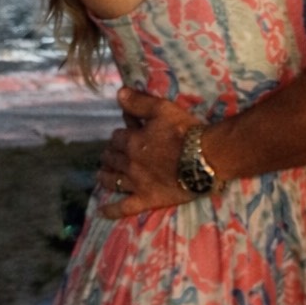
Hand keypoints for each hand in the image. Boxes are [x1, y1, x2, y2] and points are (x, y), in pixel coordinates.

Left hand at [97, 88, 197, 218]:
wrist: (204, 158)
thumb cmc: (184, 131)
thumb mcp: (162, 109)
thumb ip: (139, 103)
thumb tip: (119, 93)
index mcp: (132, 141)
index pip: (117, 138)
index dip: (118, 137)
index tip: (120, 137)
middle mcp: (130, 163)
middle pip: (112, 158)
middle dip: (109, 155)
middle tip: (107, 155)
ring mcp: (137, 183)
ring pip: (113, 180)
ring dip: (105, 176)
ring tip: (101, 175)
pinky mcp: (147, 199)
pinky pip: (125, 207)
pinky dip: (112, 210)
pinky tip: (102, 211)